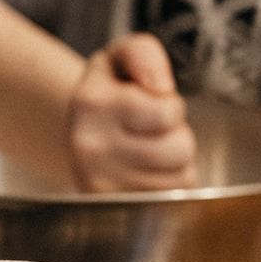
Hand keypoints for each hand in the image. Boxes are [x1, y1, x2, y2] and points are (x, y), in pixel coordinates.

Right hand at [67, 33, 195, 190]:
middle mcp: (90, 147)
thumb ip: (144, 53)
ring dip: (176, 161)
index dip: (170, 105)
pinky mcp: (114, 207)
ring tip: (149, 148)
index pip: (167, 112)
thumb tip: (161, 88)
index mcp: (92, 104)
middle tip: (152, 129)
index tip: (148, 101)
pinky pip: (172, 197)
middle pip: (180, 148)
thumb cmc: (112, 90)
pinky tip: (147, 171)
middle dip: (177, 135)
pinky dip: (169, 183)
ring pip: (181, 175)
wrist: (80, 129)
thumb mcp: (122, 56)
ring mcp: (99, 184)